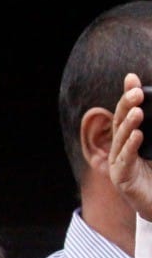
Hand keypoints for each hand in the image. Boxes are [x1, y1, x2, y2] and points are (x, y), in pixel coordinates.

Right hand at [110, 73, 151, 221]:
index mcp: (131, 141)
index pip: (128, 114)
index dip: (127, 96)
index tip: (132, 78)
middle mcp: (121, 150)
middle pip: (120, 122)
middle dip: (126, 105)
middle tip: (136, 91)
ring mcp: (119, 164)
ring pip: (121, 139)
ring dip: (129, 124)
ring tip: (138, 110)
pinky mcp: (121, 180)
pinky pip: (124, 160)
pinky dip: (130, 146)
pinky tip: (138, 135)